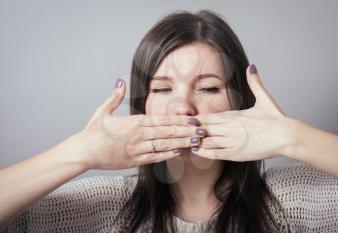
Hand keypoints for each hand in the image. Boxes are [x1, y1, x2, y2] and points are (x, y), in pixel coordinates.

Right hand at [75, 79, 201, 169]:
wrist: (83, 152)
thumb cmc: (93, 131)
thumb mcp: (103, 111)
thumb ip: (115, 96)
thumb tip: (120, 81)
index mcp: (135, 122)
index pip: (162, 119)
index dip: (179, 119)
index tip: (193, 118)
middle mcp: (139, 135)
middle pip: (168, 131)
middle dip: (186, 130)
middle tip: (202, 130)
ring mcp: (137, 149)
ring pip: (164, 145)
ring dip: (181, 142)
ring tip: (195, 141)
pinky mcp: (134, 160)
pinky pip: (154, 157)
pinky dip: (167, 155)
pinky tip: (178, 152)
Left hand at [191, 65, 294, 160]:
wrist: (287, 136)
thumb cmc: (276, 119)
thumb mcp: (264, 98)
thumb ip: (255, 83)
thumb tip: (252, 67)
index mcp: (234, 115)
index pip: (209, 117)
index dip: (196, 119)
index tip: (185, 120)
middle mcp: (230, 128)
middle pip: (204, 128)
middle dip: (191, 130)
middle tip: (177, 131)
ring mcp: (232, 141)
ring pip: (207, 141)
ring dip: (196, 141)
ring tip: (184, 141)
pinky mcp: (237, 153)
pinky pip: (216, 153)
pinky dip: (205, 152)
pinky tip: (196, 151)